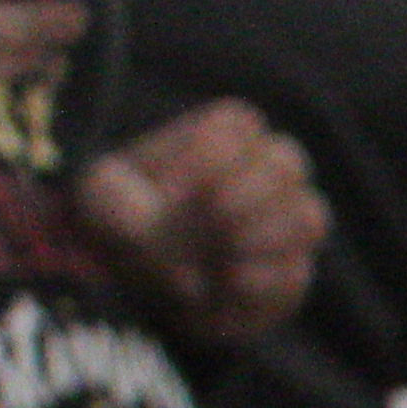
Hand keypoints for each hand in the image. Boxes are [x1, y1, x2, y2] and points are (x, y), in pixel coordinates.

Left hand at [79, 99, 326, 345]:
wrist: (132, 281)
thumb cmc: (118, 222)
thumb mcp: (96, 199)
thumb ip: (114, 198)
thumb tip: (158, 227)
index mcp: (217, 141)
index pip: (238, 124)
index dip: (207, 154)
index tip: (165, 191)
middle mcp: (261, 178)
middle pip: (289, 162)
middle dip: (249, 189)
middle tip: (212, 214)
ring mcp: (281, 228)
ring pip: (310, 216)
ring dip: (268, 232)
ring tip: (227, 249)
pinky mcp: (286, 278)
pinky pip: (297, 273)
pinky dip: (262, 279)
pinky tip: (223, 283)